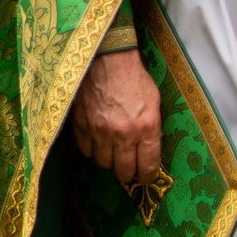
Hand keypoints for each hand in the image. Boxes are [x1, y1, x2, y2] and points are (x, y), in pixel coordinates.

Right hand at [68, 50, 162, 186]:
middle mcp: (123, 134)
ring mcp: (99, 131)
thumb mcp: (154, 104)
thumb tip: (148, 152)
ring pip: (103, 163)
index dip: (147, 176)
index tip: (145, 177)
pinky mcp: (81, 125)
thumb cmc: (134, 80)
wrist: (107, 60)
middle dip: (128, 173)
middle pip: (124, 170)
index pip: (147, 166)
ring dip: (109, 160)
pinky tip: (97, 141)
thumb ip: (152, 130)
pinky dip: (92, 149)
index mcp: (146, 128)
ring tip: (112, 152)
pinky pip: (86, 150)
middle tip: (128, 168)